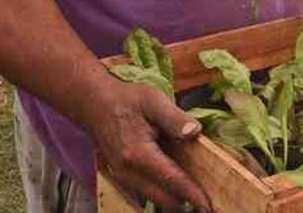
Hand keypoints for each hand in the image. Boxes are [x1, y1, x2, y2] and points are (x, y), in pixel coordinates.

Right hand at [83, 80, 210, 212]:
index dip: (191, 193)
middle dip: (185, 201)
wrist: (94, 104)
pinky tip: (177, 186)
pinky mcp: (122, 177)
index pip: (170, 179)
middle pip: (162, 198)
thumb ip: (174, 118)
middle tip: (208, 202)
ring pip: (153, 198)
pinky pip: (145, 193)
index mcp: (138, 153)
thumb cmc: (125, 100)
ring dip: (175, 199)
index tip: (207, 204)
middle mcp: (128, 172)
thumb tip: (195, 132)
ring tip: (196, 195)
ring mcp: (122, 177)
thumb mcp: (152, 100)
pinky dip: (163, 193)